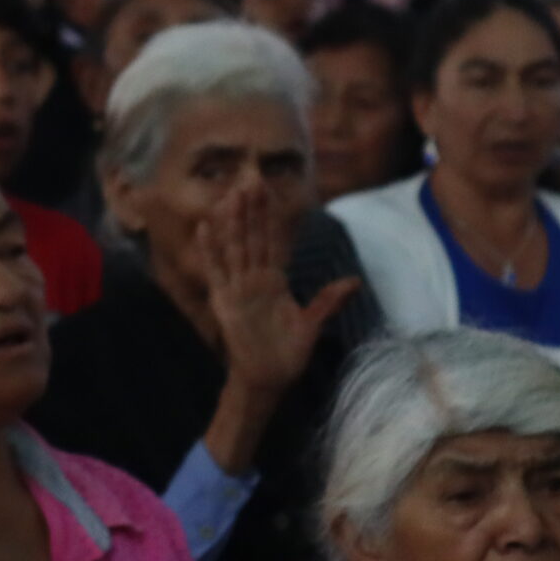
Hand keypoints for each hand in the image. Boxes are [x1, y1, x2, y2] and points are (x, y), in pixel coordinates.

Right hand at [200, 182, 360, 401]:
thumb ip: (329, 300)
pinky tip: (205, 227)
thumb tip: (354, 281)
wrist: (267, 379)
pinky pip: (216, 270)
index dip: (272, 218)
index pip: (274, 243)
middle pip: (253, 238)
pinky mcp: (225, 302)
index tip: (270, 193)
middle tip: (251, 181)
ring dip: (233, 222)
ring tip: (231, 196)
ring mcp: (238, 289)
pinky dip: (210, 249)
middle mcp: (255, 280)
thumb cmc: (287, 354)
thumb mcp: (312, 324)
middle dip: (252, 211)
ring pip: (235, 248)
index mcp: (275, 282)